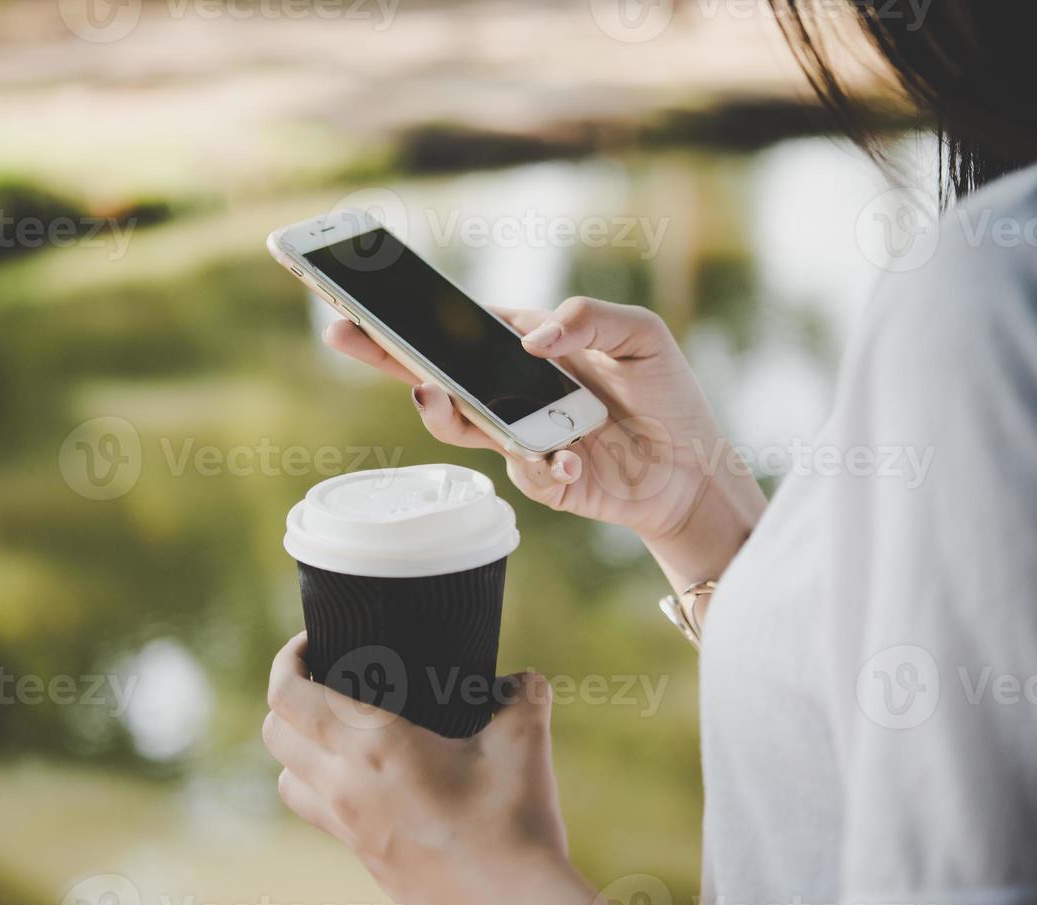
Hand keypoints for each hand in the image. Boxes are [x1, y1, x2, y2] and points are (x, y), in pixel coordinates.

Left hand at [262, 633, 660, 904]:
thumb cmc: (513, 823)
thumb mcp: (523, 741)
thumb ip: (522, 695)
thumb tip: (523, 678)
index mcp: (373, 745)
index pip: (289, 694)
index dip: (287, 659)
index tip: (312, 642)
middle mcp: (345, 786)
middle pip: (274, 731)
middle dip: (289, 696)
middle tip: (323, 677)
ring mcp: (349, 827)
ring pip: (285, 777)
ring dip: (295, 747)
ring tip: (332, 729)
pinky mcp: (362, 857)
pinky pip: (315, 813)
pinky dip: (319, 786)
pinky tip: (363, 779)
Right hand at [324, 297, 765, 585]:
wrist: (695, 469)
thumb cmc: (665, 394)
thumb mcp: (641, 336)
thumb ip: (591, 320)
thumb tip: (533, 338)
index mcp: (525, 347)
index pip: (459, 326)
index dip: (413, 311)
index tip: (365, 292)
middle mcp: (511, 392)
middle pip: (432, 371)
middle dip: (385, 353)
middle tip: (341, 332)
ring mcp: (518, 437)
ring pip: (457, 425)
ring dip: (440, 411)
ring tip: (432, 394)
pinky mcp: (541, 479)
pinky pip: (522, 469)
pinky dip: (543, 461)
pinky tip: (570, 456)